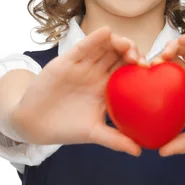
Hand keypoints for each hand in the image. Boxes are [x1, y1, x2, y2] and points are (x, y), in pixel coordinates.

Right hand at [12, 26, 145, 155]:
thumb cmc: (66, 128)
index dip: (140, 67)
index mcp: (107, 88)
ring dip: (117, 42)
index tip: (150, 70)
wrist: (34, 123)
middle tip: (139, 59)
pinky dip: (95, 39)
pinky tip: (106, 32)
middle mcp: (97, 73)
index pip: (128, 71)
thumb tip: (139, 152)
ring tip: (126, 46)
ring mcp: (83, 66)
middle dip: (132, 51)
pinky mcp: (67, 61)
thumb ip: (115, 140)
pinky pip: (83, 47)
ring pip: (104, 47)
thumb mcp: (94, 133)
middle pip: (119, 55)